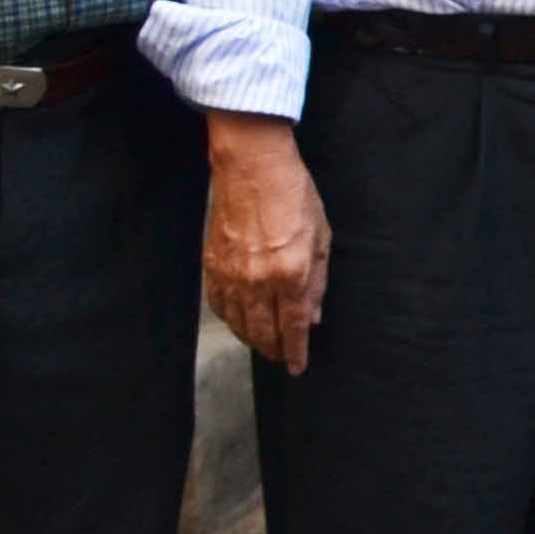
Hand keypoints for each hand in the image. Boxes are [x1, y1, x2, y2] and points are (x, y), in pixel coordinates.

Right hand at [202, 114, 332, 375]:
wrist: (252, 167)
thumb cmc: (294, 195)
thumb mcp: (322, 235)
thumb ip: (318, 280)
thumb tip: (314, 316)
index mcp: (291, 272)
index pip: (294, 326)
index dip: (296, 350)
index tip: (298, 366)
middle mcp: (258, 280)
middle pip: (264, 332)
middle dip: (275, 350)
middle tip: (282, 357)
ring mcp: (231, 275)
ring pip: (240, 324)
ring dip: (252, 339)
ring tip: (264, 345)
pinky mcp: (212, 266)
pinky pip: (220, 306)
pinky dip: (231, 320)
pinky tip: (239, 322)